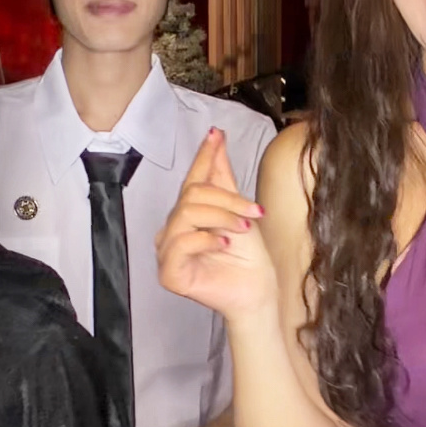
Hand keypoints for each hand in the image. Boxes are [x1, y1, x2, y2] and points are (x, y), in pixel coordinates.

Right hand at [156, 128, 276, 320]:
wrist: (257, 292)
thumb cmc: (248, 259)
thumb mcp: (238, 210)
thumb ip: (222, 176)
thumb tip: (217, 138)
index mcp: (187, 217)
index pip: (192, 181)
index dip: (204, 157)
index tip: (216, 135)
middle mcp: (173, 232)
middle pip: (190, 197)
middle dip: (226, 200)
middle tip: (253, 213)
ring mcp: (168, 253)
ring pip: (186, 216)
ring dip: (221, 218)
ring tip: (242, 230)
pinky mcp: (169, 274)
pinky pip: (181, 243)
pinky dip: (207, 239)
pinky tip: (225, 244)